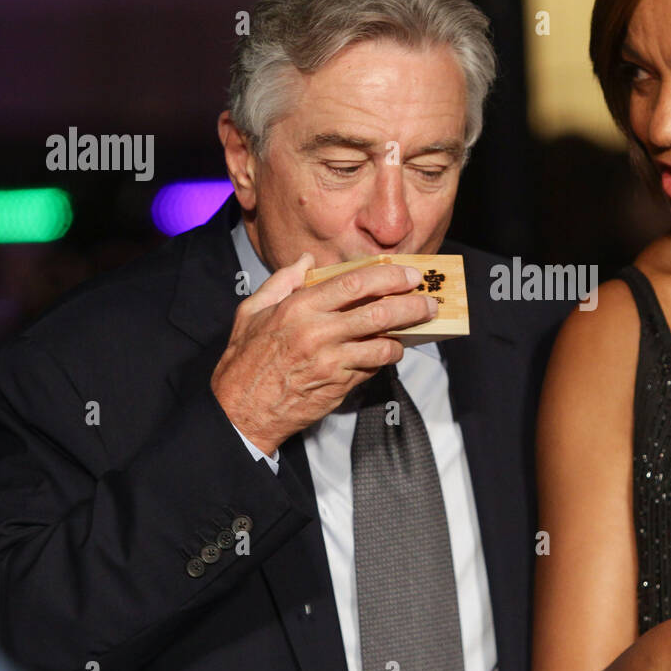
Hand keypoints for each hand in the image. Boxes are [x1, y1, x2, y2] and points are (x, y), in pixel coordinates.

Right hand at [211, 254, 436, 453]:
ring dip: (404, 336)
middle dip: (411, 305)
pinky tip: (389, 350)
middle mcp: (318, 333)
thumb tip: (307, 259)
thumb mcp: (251, 312)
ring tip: (414, 329)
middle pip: (378, 312)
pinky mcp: (339, 385)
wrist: (241, 410)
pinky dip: (385, 357)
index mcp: (299, 308)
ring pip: (382, 343)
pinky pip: (372, 367)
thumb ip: (282, 282)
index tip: (410, 275)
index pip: (354, 284)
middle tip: (429, 303)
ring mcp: (331, 362)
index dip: (388, 277)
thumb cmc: (245, 359)